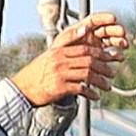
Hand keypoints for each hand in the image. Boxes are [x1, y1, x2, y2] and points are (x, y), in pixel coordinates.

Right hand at [12, 13, 129, 105]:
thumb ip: (65, 49)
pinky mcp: (60, 88)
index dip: (100, 53)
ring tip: (107, 86)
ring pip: (87, 74)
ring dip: (100, 81)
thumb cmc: (37, 73)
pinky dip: (90, 93)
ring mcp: (60, 74)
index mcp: (59, 51)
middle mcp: (60, 61)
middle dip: (104, 67)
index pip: (84, 49)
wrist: (23, 88)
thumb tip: (81, 39)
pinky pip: (80, 89)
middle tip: (112, 73)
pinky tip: (96, 96)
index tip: (109, 58)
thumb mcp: (49, 56)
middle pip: (89, 61)